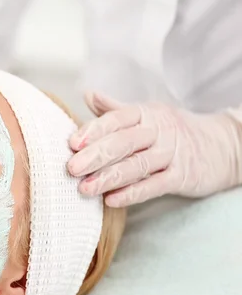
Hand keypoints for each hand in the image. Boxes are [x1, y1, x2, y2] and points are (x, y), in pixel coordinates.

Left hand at [67, 92, 241, 206]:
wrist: (223, 146)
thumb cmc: (172, 131)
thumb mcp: (146, 115)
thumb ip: (114, 109)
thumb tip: (88, 94)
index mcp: (146, 113)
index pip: (117, 118)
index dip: (94, 130)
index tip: (72, 143)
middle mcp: (159, 131)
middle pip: (124, 142)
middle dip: (96, 155)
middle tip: (71, 168)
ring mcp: (172, 153)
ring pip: (138, 165)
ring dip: (109, 177)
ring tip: (84, 189)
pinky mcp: (183, 176)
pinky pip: (155, 185)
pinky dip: (133, 193)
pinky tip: (111, 200)